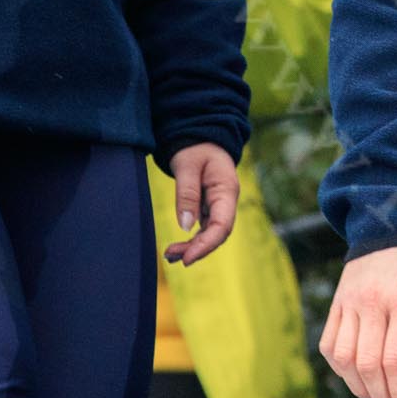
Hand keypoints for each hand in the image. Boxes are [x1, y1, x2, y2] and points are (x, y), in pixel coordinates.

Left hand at [162, 143, 238, 265]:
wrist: (202, 139)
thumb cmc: (196, 149)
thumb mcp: (187, 166)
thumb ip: (187, 194)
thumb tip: (185, 226)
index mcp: (226, 189)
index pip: (223, 224)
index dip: (207, 244)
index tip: (187, 258)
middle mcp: (227, 201)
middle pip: (218, 233)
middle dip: (198, 248)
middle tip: (172, 256)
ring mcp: (219, 206)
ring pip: (211, 234)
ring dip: (193, 247)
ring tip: (169, 254)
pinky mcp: (210, 208)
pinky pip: (205, 229)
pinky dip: (192, 240)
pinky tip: (177, 248)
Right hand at [322, 245, 396, 397]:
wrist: (393, 226)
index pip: (395, 359)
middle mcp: (374, 302)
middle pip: (368, 365)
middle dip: (382, 396)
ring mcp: (350, 302)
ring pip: (344, 360)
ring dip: (359, 387)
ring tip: (378, 396)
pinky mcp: (336, 303)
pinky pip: (329, 346)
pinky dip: (340, 369)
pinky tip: (357, 376)